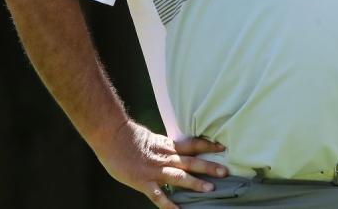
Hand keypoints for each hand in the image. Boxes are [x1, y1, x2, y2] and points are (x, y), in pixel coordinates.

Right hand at [101, 120, 228, 208]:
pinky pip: (157, 195)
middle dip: (208, 167)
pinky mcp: (143, 182)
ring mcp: (155, 170)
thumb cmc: (129, 137)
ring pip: (178, 177)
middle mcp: (165, 158)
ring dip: (194, 183)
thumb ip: (165, 147)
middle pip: (190, 161)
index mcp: (167, 146)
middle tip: (225, 172)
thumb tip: (177, 151)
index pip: (192, 145)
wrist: (112, 136)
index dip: (207, 145)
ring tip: (210, 189)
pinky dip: (168, 205)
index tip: (222, 147)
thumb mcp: (152, 138)